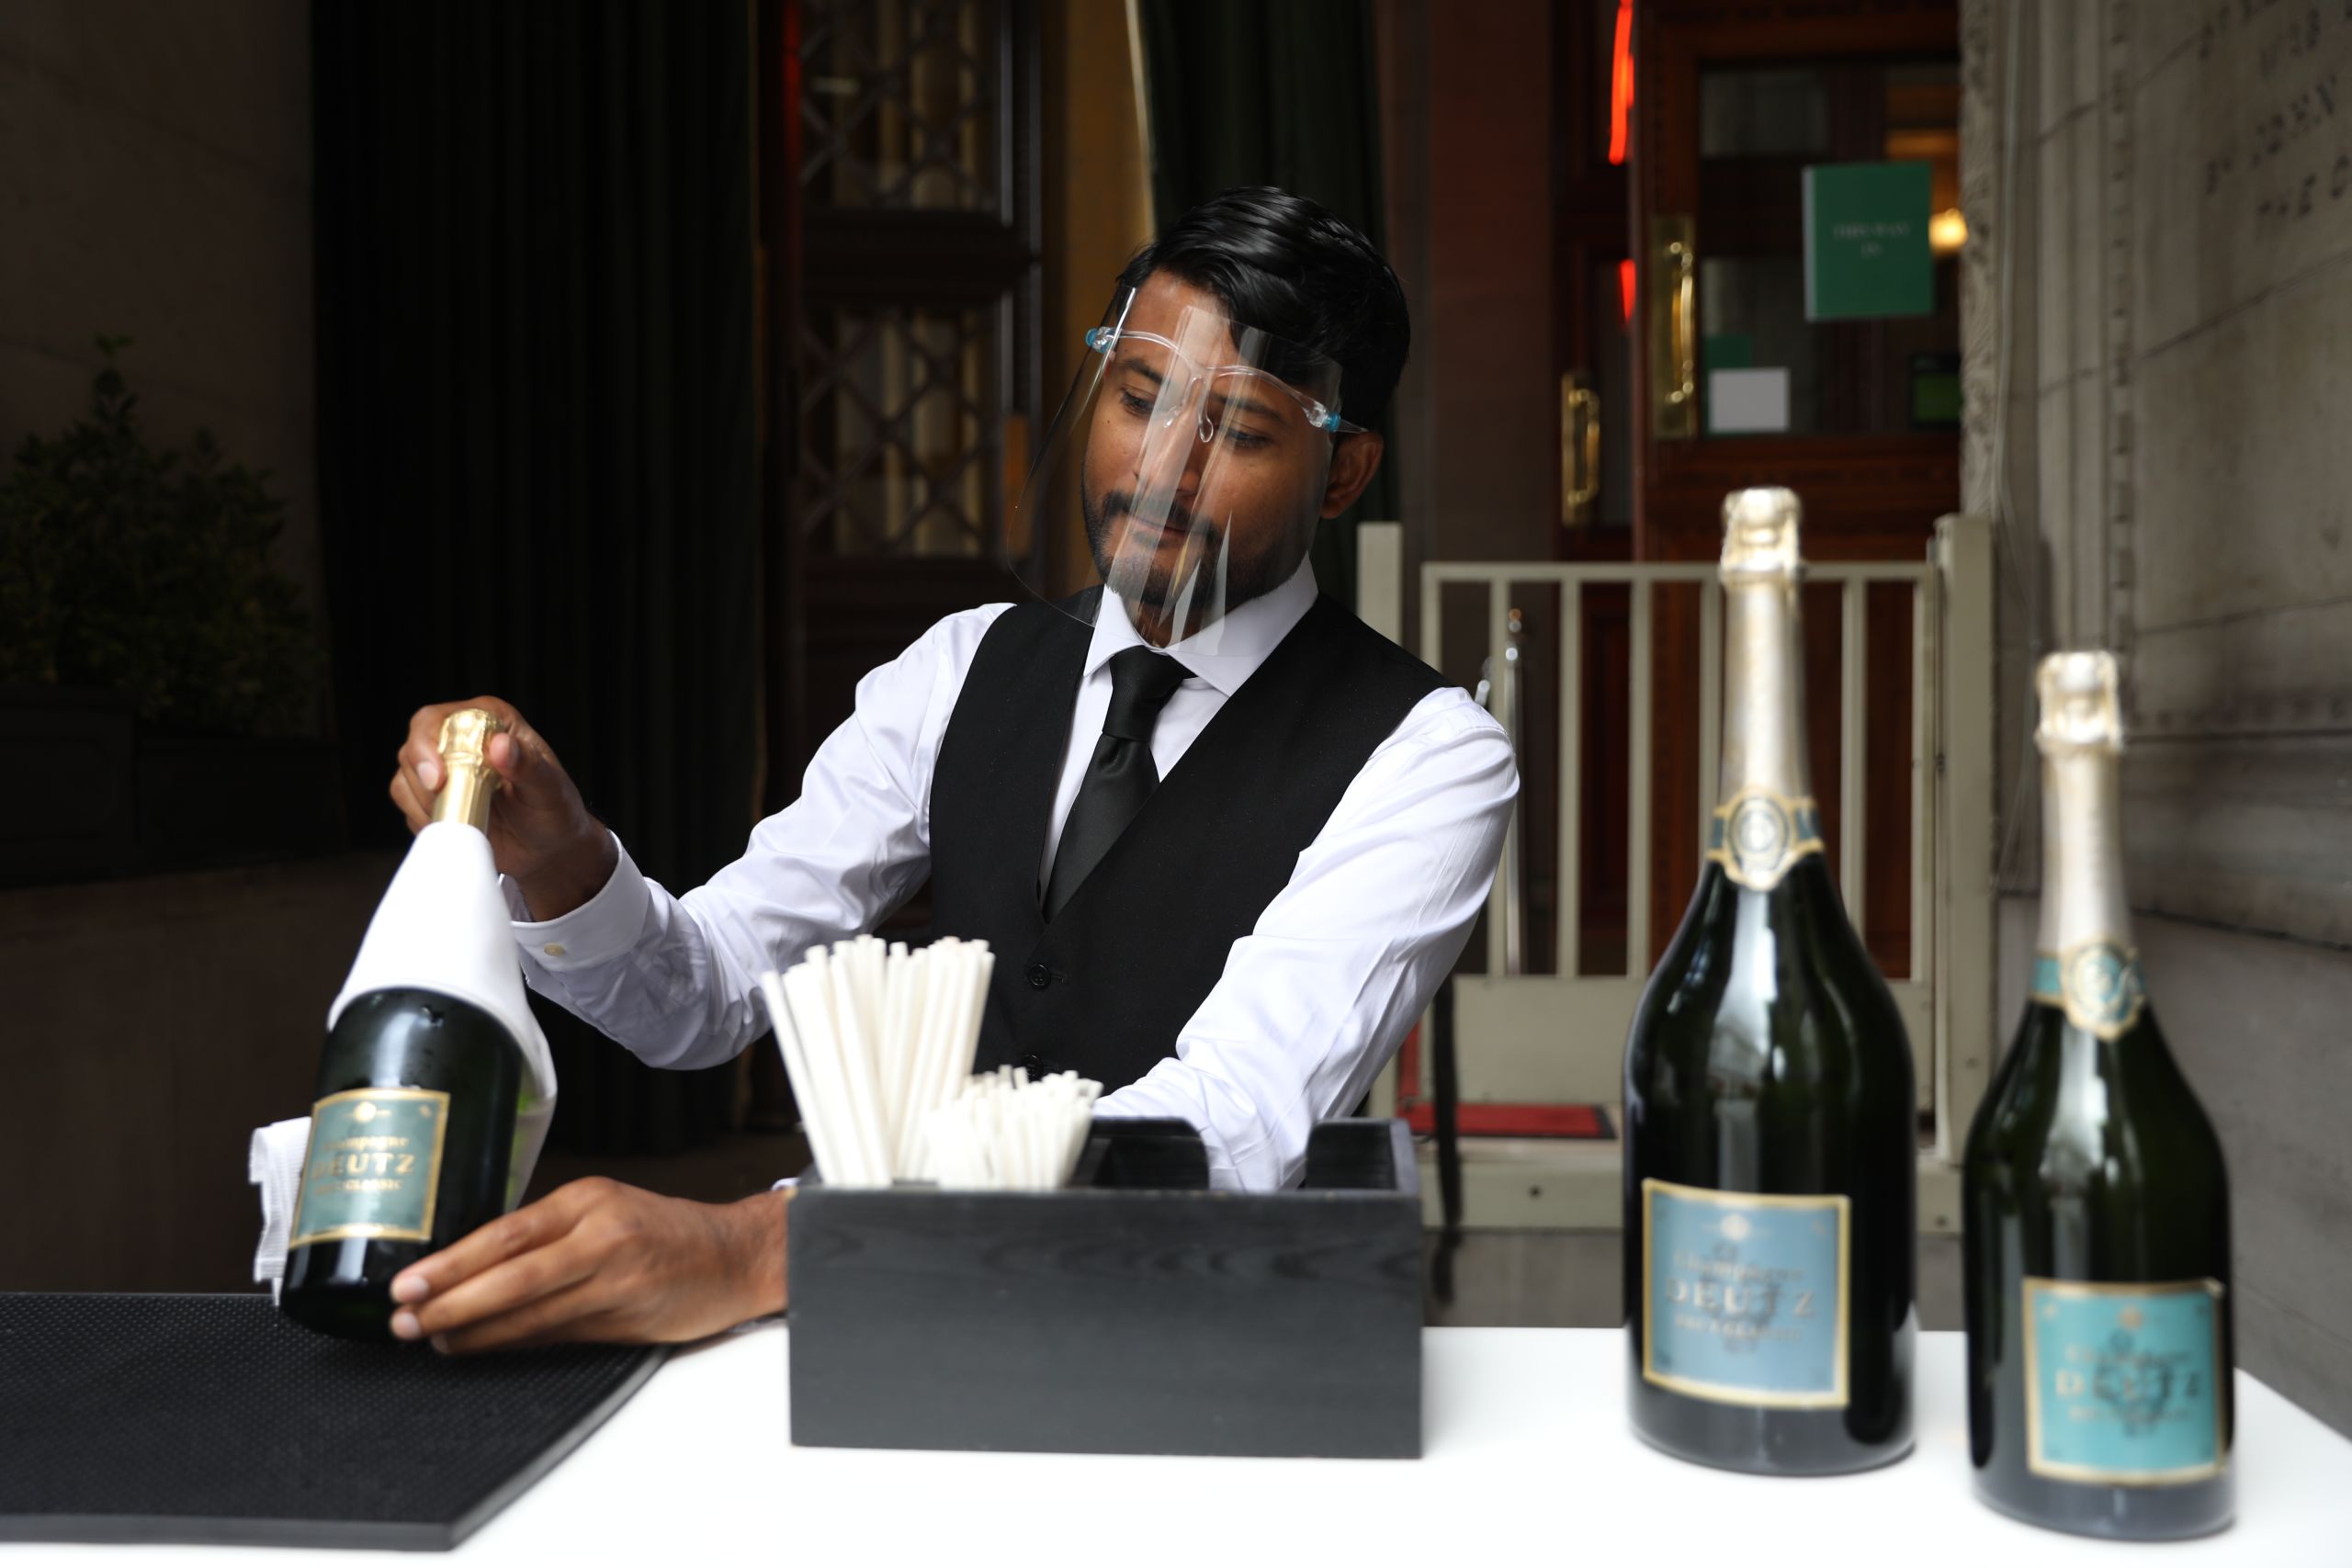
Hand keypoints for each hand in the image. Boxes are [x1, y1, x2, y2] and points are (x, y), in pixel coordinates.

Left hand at [386, 1179, 788, 1353]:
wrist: (735, 1255)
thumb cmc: (666, 1233)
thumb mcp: (607, 1209)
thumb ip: (549, 1233)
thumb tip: (471, 1266)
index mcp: (589, 1199)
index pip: (508, 1231)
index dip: (453, 1262)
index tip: (409, 1282)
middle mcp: (602, 1236)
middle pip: (513, 1274)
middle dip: (451, 1301)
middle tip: (405, 1319)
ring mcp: (616, 1280)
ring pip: (530, 1312)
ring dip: (473, 1331)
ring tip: (432, 1339)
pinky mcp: (626, 1318)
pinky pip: (555, 1334)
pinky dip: (512, 1343)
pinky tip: (481, 1347)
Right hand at [388, 696, 615, 918]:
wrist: (548, 847)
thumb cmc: (555, 810)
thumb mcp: (550, 789)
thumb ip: (529, 766)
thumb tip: (501, 746)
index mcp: (489, 722)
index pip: (437, 719)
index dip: (427, 745)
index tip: (437, 780)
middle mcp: (460, 740)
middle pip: (413, 748)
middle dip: (422, 781)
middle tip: (446, 805)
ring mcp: (443, 769)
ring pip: (405, 779)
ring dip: (426, 805)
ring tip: (467, 820)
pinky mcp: (433, 798)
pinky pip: (409, 807)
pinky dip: (425, 821)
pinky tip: (457, 827)